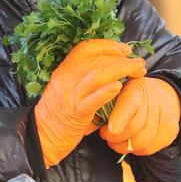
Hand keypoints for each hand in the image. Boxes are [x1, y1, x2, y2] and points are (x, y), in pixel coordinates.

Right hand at [34, 40, 145, 166]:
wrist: (41, 136)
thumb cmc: (56, 113)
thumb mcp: (66, 88)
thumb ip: (84, 78)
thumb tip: (109, 68)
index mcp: (64, 69)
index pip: (87, 47)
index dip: (108, 45)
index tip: (125, 50)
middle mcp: (66, 77)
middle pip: (98, 60)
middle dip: (123, 59)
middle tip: (139, 64)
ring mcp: (71, 95)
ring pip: (98, 75)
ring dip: (122, 70)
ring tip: (138, 72)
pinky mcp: (76, 113)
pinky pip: (93, 99)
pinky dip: (106, 92)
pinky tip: (119, 87)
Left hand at [101, 76, 180, 156]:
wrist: (161, 95)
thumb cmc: (130, 94)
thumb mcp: (117, 90)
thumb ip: (102, 104)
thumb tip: (84, 125)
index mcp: (136, 89)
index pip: (129, 105)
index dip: (119, 119)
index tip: (110, 130)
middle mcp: (154, 102)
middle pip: (133, 128)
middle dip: (114, 136)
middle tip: (105, 134)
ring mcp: (165, 117)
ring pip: (141, 142)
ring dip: (123, 145)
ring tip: (115, 140)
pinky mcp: (170, 132)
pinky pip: (149, 149)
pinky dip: (135, 149)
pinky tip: (129, 142)